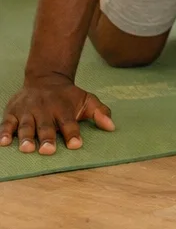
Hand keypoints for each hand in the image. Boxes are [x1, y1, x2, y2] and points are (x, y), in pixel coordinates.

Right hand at [0, 75, 114, 154]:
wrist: (45, 78)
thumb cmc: (68, 96)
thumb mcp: (87, 99)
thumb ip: (100, 112)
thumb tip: (112, 127)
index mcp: (63, 108)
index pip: (69, 123)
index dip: (73, 134)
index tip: (76, 145)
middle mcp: (45, 109)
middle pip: (46, 126)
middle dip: (47, 138)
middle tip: (48, 150)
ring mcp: (27, 111)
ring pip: (26, 126)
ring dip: (26, 137)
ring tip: (27, 148)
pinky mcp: (12, 112)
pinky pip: (6, 123)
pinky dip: (4, 132)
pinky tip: (3, 143)